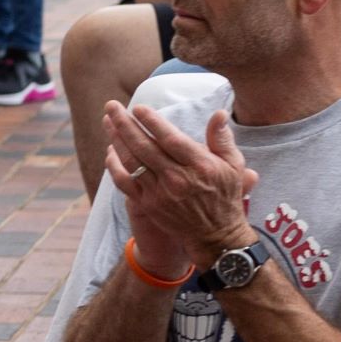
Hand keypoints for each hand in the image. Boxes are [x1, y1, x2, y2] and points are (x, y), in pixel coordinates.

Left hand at [100, 102, 257, 278]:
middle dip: (124, 124)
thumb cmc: (225, 195)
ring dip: (116, 139)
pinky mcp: (147, 205)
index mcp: (200, 166)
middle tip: (111, 106)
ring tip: (107, 121)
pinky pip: (124, 182)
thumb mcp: (233, 166)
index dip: (152, 122)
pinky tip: (109, 151)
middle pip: (144, 147)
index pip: (170, 139)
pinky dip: (113, 166)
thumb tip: (219, 113)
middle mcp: (178, 179)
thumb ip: (222, 139)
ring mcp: (160, 193)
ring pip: (131, 162)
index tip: (138, 108)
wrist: (216, 236)